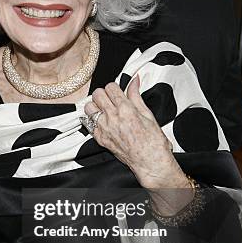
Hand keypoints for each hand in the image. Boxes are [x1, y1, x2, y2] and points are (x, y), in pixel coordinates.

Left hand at [84, 77, 187, 191]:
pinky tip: (102, 121)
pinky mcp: (100, 139)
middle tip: (111, 99)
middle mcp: (113, 118)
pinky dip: (93, 119)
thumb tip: (135, 80)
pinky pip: (88, 123)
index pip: (111, 87)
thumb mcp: (148, 114)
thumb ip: (136, 96)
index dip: (115, 87)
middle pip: (97, 94)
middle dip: (104, 93)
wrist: (150, 162)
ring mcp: (104, 129)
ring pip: (89, 107)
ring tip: (104, 109)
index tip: (118, 91)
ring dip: (95, 105)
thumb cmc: (153, 142)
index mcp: (126, 110)